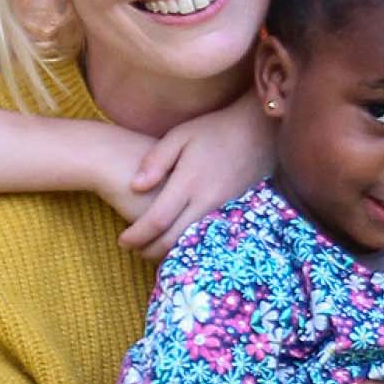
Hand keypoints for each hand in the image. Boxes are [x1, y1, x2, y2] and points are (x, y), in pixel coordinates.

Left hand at [120, 97, 278, 258]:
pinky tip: (179, 244)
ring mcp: (225, 210)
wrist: (260, 131)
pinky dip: (192, 246)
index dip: (137, 236)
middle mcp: (208, 201)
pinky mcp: (237, 213)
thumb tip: (134, 186)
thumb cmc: (214, 130)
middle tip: (133, 249)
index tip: (123, 241)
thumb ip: (155, 161)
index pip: (156, 221)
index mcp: (189, 183)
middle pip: (173, 240)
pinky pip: (211, 238)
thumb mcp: (179, 136)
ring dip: (170, 252)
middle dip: (149, 250)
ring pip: (194, 244)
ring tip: (151, 249)